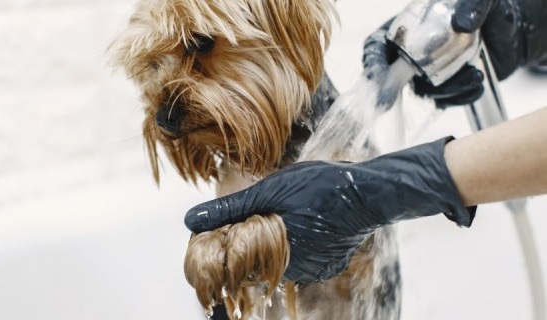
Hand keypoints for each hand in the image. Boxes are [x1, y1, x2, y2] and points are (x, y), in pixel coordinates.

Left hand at [185, 137, 474, 282]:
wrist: (371, 193)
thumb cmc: (321, 187)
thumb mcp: (271, 191)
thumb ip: (231, 209)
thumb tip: (190, 221)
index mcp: (276, 255)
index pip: (237, 262)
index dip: (227, 244)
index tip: (222, 230)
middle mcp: (295, 272)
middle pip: (258, 261)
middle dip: (251, 239)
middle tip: (260, 213)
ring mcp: (315, 270)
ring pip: (280, 258)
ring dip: (275, 240)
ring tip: (285, 213)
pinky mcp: (329, 265)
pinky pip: (301, 258)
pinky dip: (296, 242)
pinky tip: (303, 222)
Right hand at [364, 0, 546, 107]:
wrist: (511, 30)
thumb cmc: (487, 9)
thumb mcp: (481, 0)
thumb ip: (472, 5)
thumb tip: (461, 24)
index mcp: (406, 28)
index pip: (377, 46)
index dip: (372, 62)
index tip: (376, 75)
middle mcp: (412, 53)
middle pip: (392, 76)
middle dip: (391, 90)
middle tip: (392, 99)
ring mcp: (427, 72)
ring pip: (423, 91)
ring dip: (445, 89)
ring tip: (473, 76)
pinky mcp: (444, 87)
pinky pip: (445, 100)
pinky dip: (460, 96)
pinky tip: (477, 83)